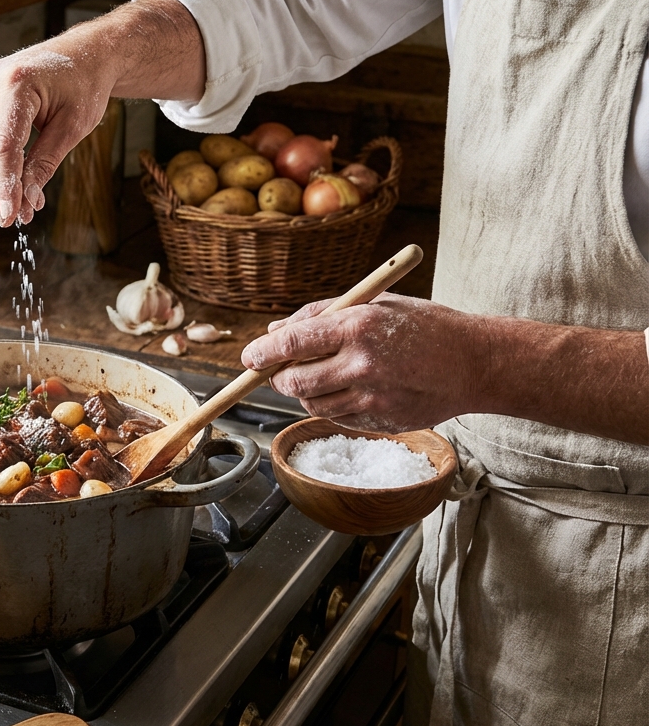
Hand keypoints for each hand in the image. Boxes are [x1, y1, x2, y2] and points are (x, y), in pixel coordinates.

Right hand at [0, 0, 205, 227]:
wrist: (88, 51)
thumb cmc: (85, 85)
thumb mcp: (72, 127)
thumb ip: (45, 163)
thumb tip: (26, 201)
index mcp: (16, 83)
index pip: (4, 146)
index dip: (6, 185)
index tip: (12, 215)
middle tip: (6, 218)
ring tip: (9, 207)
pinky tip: (7, 185)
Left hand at [239, 293, 485, 432]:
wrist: (477, 363)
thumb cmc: (425, 327)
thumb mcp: (375, 304)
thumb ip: (322, 315)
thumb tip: (276, 331)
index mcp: (359, 326)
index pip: (293, 342)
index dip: (263, 352)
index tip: (250, 356)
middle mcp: (363, 364)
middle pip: (294, 380)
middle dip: (279, 376)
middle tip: (281, 369)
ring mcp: (374, 397)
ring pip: (312, 404)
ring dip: (305, 392)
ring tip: (321, 375)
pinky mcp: (382, 420)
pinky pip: (338, 418)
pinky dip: (332, 406)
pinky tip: (350, 389)